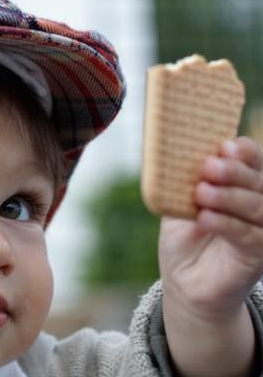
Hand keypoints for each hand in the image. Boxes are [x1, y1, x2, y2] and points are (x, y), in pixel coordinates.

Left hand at [159, 136, 262, 318]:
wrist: (185, 280)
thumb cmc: (185, 236)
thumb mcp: (179, 203)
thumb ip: (181, 183)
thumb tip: (172, 156)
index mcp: (242, 184)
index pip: (253, 160)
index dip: (243, 152)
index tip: (224, 145)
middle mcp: (259, 203)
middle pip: (257, 180)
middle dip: (233, 171)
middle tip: (209, 166)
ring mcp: (262, 229)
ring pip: (257, 206)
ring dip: (228, 196)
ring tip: (202, 192)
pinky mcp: (258, 254)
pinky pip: (248, 235)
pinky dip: (226, 223)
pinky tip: (206, 217)